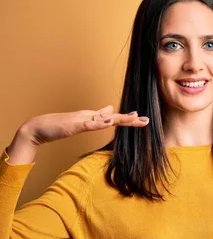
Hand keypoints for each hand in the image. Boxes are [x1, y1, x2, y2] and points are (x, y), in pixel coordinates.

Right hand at [21, 105, 148, 145]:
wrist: (39, 128)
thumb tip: (110, 111)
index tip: (142, 119)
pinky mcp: (74, 125)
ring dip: (119, 119)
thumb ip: (97, 117)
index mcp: (93, 117)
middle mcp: (90, 116)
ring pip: (104, 119)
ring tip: (134, 118)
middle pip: (114, 117)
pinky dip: (99, 123)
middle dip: (130, 119)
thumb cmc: (59, 126)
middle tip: (146, 120)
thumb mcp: (82, 122)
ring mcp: (82, 120)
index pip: (114, 118)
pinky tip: (109, 121)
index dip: (128, 119)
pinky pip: (88, 124)